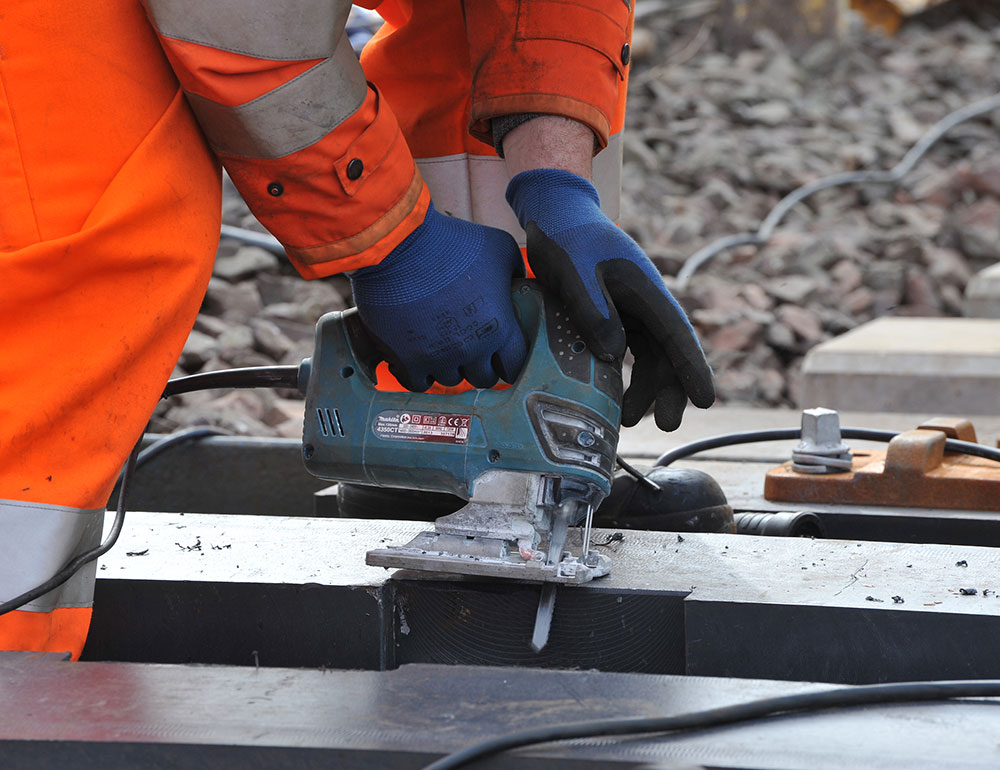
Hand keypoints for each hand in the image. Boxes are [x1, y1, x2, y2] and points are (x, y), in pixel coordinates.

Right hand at [349, 202, 526, 390]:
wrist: (399, 245)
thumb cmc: (452, 242)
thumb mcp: (499, 248)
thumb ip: (515, 271)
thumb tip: (518, 282)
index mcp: (499, 327)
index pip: (515, 365)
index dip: (507, 359)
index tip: (498, 353)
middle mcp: (471, 348)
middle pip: (483, 378)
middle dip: (478, 364)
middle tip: (467, 348)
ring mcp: (438, 358)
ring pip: (450, 380)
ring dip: (447, 366)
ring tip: (440, 346)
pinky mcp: (407, 361)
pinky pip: (418, 384)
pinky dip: (419, 374)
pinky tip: (417, 357)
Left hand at [506, 169, 714, 429]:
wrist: (554, 217)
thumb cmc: (567, 239)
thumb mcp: (576, 271)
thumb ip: (593, 309)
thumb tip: (613, 354)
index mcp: (645, 288)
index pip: (677, 333)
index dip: (692, 368)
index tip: (706, 400)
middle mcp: (644, 302)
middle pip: (666, 352)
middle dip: (670, 389)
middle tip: (667, 424)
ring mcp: (630, 310)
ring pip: (648, 356)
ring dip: (645, 388)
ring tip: (630, 420)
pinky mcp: (612, 315)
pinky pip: (627, 352)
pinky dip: (623, 376)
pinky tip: (614, 400)